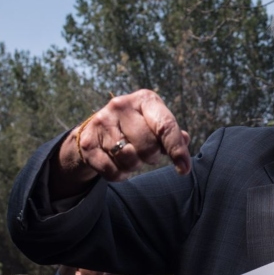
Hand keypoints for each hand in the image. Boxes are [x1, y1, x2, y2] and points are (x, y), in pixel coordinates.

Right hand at [53, 90, 191, 196]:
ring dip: (135, 166)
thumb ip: (171, 132)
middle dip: (152, 157)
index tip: (184, 169)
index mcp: (144, 99)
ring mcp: (102, 123)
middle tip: (146, 153)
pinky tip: (118, 164)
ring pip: (129, 159)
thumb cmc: (134, 127)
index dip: (177, 150)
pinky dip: (120, 175)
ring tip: (131, 156)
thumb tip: (185, 140)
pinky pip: (112, 171)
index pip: (165, 126)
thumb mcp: (154, 123)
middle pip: (148, 147)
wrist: (95, 131)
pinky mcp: (88, 143)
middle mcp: (121, 106)